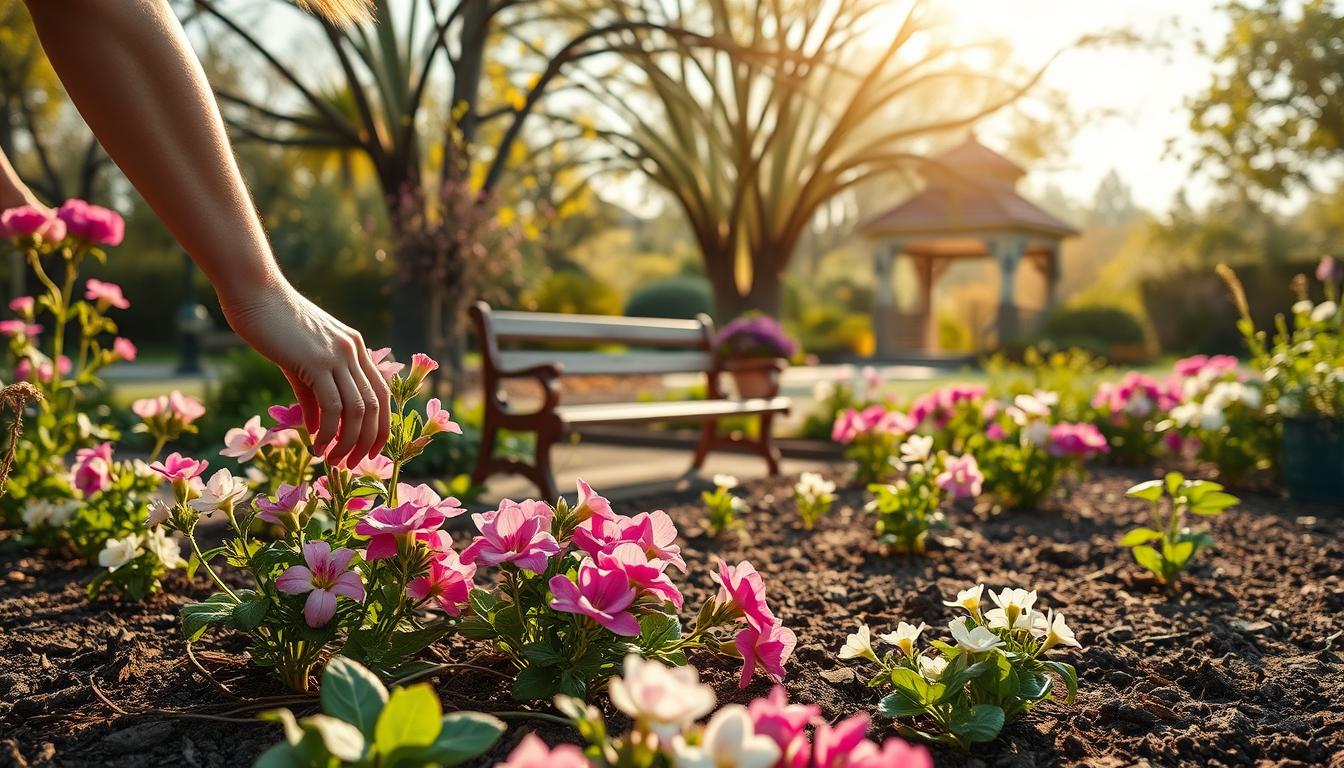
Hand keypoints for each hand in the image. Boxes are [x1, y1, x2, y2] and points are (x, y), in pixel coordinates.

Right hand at [220, 281, 389, 466]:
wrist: (254, 292)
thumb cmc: (271, 324)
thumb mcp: (300, 361)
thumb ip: (312, 395)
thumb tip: (318, 430)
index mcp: (355, 348)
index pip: (382, 394)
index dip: (379, 427)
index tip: (367, 451)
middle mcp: (354, 351)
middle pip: (376, 407)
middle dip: (368, 442)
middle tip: (351, 464)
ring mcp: (339, 355)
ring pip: (358, 410)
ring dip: (347, 442)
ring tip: (332, 461)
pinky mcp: (317, 361)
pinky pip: (332, 406)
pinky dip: (329, 432)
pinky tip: (317, 445)